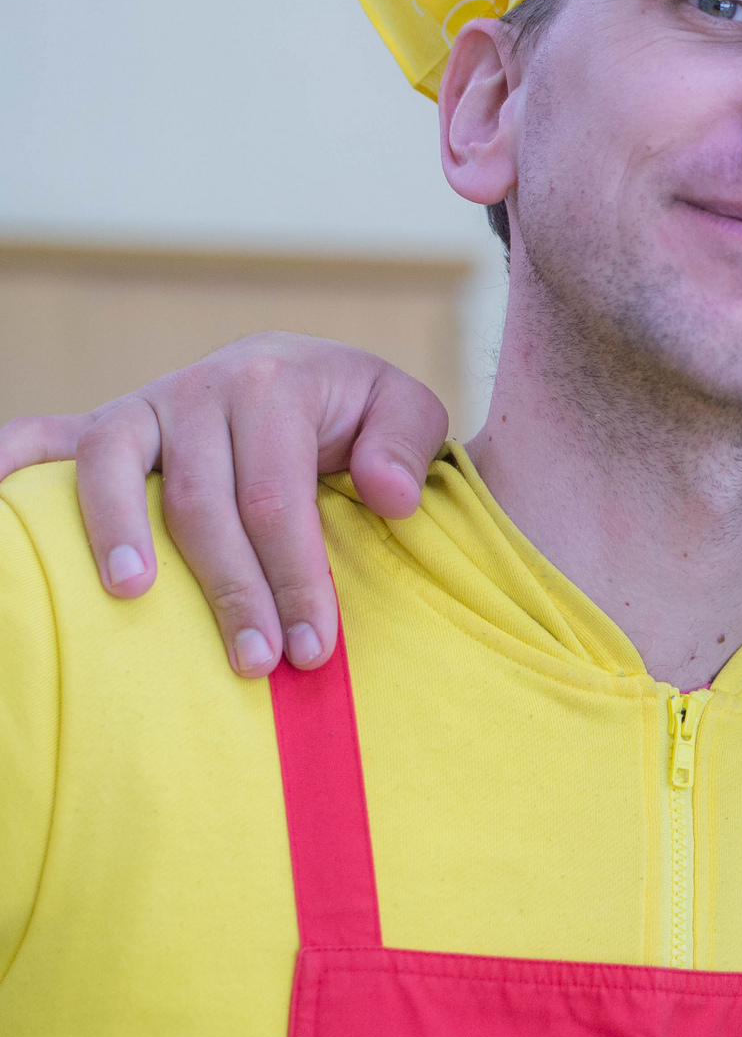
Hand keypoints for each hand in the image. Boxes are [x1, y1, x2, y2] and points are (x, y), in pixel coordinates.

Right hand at [0, 332, 450, 674]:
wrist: (313, 372)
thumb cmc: (361, 413)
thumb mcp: (405, 410)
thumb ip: (407, 446)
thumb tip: (390, 495)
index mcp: (274, 385)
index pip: (277, 498)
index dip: (296, 577)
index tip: (314, 648)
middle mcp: (201, 388)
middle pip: (203, 502)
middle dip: (232, 591)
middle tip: (257, 664)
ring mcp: (146, 405)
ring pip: (114, 469)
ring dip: (116, 533)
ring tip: (132, 596)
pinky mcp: (109, 422)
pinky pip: (46, 436)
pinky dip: (11, 462)